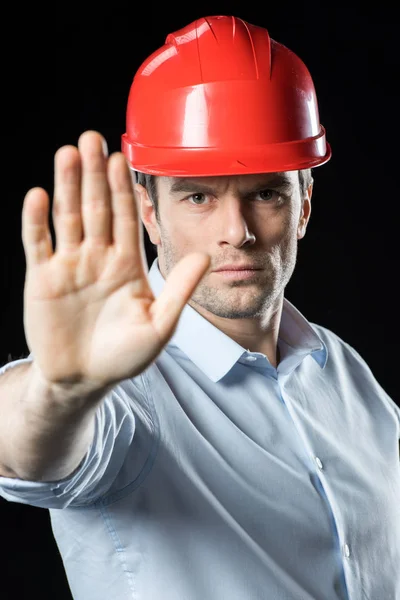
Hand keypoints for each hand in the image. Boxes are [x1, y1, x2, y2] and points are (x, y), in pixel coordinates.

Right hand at [21, 131, 209, 387]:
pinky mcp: (41, 278)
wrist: (85, 379)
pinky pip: (38, 243)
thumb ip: (179, 290)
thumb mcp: (159, 325)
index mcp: (126, 264)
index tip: (124, 159)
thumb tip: (206, 256)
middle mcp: (97, 257)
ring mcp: (69, 265)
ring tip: (68, 153)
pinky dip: (36, 221)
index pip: (126, 218)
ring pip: (67, 217)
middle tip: (93, 139)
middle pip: (96, 208)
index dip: (123, 189)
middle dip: (94, 175)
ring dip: (66, 186)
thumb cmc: (125, 356)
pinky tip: (39, 195)